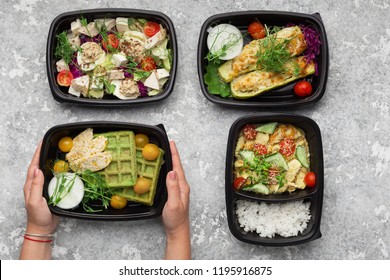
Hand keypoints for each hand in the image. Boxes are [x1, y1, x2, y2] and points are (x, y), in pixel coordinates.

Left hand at [23, 141, 58, 233]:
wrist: (42, 227)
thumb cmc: (37, 216)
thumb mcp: (34, 201)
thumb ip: (35, 186)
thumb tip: (37, 170)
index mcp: (30, 185)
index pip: (33, 166)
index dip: (37, 154)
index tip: (42, 143)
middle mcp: (36, 184)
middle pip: (39, 165)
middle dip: (42, 153)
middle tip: (49, 143)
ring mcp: (43, 187)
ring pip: (46, 170)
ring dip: (49, 160)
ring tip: (55, 151)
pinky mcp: (50, 191)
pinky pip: (54, 177)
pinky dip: (57, 170)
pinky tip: (62, 168)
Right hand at [162, 140, 190, 258]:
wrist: (177, 230)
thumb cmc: (175, 219)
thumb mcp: (173, 203)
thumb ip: (173, 187)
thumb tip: (171, 172)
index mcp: (182, 186)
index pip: (178, 167)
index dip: (174, 154)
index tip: (171, 143)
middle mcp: (182, 186)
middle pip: (177, 166)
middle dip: (173, 154)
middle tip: (167, 144)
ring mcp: (179, 189)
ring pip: (175, 171)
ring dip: (171, 161)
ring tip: (166, 152)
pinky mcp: (175, 193)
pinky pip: (172, 177)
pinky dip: (168, 170)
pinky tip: (165, 170)